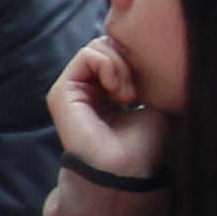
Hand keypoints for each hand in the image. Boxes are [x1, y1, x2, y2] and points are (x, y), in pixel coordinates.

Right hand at [48, 35, 167, 181]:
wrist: (130, 169)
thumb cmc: (146, 144)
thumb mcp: (154, 102)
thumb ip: (146, 76)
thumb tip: (149, 50)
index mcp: (107, 93)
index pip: (118, 54)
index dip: (137, 58)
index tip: (152, 82)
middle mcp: (88, 90)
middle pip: (107, 46)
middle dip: (128, 60)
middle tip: (138, 91)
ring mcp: (73, 90)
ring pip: (97, 48)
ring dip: (120, 65)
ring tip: (129, 94)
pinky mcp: (62, 92)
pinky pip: (87, 56)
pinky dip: (108, 66)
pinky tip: (118, 91)